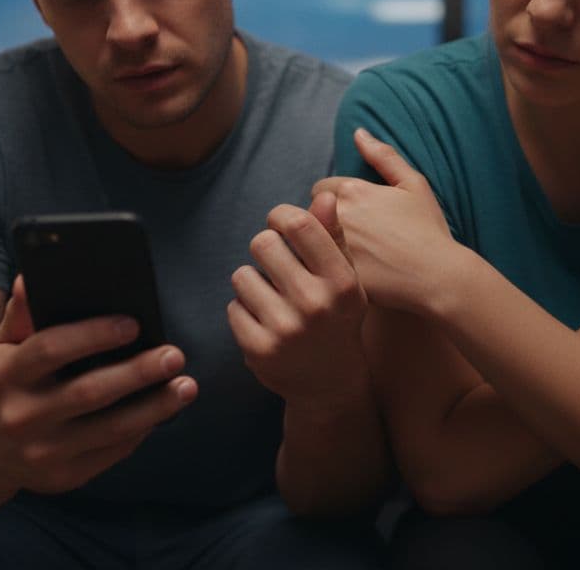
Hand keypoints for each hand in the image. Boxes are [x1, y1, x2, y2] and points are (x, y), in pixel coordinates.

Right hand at [0, 276, 196, 493]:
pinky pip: (113, 452)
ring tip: (186, 386)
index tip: (134, 323)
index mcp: (7, 375)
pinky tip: (164, 410)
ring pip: (110, 428)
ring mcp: (43, 452)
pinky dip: (142, 430)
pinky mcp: (65, 477)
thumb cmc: (10, 384)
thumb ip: (21, 312)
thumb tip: (32, 276)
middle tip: (174, 355)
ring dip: (154, 407)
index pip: (50, 349)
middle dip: (136, 373)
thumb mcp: (5, 346)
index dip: (93, 334)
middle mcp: (22, 416)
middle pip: (88, 392)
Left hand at [228, 192, 371, 407]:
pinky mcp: (259, 349)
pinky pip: (233, 306)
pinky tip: (265, 322)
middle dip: (266, 250)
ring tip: (272, 297)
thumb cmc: (337, 318)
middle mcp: (316, 304)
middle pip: (263, 243)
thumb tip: (325, 196)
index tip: (281, 226)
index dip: (280, 216)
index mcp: (342, 281)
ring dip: (252, 282)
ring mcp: (286, 329)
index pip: (298, 224)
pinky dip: (244, 310)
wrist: (330, 383)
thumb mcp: (347, 279)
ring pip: (242, 275)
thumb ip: (333, 237)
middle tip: (277, 266)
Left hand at [312, 128, 467, 315]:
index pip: (320, 189)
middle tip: (348, 236)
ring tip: (342, 255)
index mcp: (352, 190)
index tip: (352, 217)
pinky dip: (322, 269)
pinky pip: (314, 267)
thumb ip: (383, 156)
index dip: (334, 202)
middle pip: (311, 214)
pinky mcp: (332, 275)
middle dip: (323, 221)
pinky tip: (340, 275)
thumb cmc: (428, 230)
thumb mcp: (414, 185)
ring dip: (318, 244)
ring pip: (309, 241)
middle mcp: (336, 215)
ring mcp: (332, 246)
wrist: (438, 278)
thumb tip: (358, 132)